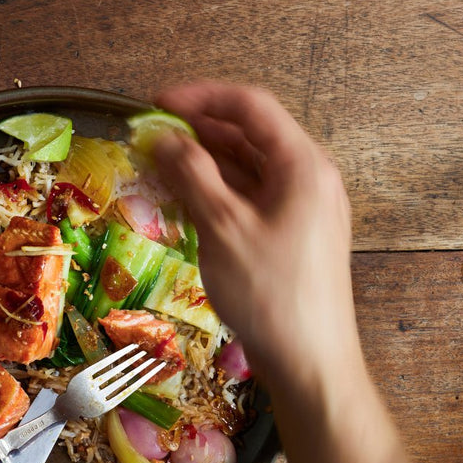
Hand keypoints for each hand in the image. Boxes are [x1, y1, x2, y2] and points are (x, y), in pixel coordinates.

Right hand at [152, 81, 356, 392]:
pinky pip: (251, 195)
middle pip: (249, 134)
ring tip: (158, 166)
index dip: (200, 97)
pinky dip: (217, 190)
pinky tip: (183, 198)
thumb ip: (191, 174)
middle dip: (197, 130)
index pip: (250, 105)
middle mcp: (308, 177)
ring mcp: (303, 207)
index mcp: (303, 164)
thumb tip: (163, 138)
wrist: (311, 366)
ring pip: (247, 166)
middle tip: (151, 136)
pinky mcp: (292, 233)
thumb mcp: (223, 228)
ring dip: (204, 161)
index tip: (156, 104)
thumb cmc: (273, 297)